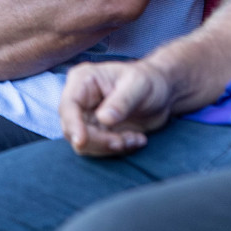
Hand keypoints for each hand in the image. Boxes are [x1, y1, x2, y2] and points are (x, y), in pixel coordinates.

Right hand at [59, 59, 175, 156]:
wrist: (163, 93)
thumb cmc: (150, 80)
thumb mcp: (139, 85)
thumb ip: (122, 101)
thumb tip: (103, 119)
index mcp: (83, 80)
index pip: (68, 106)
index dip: (73, 125)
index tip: (82, 141)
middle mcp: (80, 100)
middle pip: (73, 130)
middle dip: (98, 140)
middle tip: (123, 141)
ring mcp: (87, 118)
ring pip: (85, 144)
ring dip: (111, 147)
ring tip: (136, 138)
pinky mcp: (97, 133)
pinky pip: (100, 149)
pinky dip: (118, 149)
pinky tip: (137, 140)